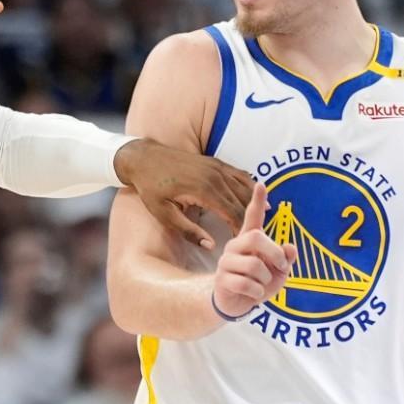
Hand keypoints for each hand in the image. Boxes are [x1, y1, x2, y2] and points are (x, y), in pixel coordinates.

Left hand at [114, 139, 254, 247]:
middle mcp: (215, 176)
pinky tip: (257, 200)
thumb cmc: (150, 187)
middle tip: (254, 237)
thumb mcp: (163, 214)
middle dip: (251, 220)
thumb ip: (188, 231)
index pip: (234, 214)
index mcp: (204, 190)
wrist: (144, 158)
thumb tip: (211, 245)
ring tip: (259, 222)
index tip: (243, 244)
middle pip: (244, 202)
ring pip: (246, 188)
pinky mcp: (216, 162)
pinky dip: (251, 188)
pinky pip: (241, 175)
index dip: (242, 230)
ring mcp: (217, 167)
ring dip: (254, 205)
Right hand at [212, 183, 297, 317]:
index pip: (252, 216)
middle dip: (275, 254)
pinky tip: (254, 294)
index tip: (261, 183)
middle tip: (282, 267)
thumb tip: (290, 247)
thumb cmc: (258, 283)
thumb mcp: (278, 272)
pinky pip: (247, 284)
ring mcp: (226, 261)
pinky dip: (257, 293)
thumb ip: (285, 259)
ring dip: (266, 280)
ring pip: (254, 265)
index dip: (257, 201)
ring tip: (261, 285)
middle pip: (256, 237)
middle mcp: (235, 246)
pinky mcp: (222, 279)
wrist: (236, 304)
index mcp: (249, 240)